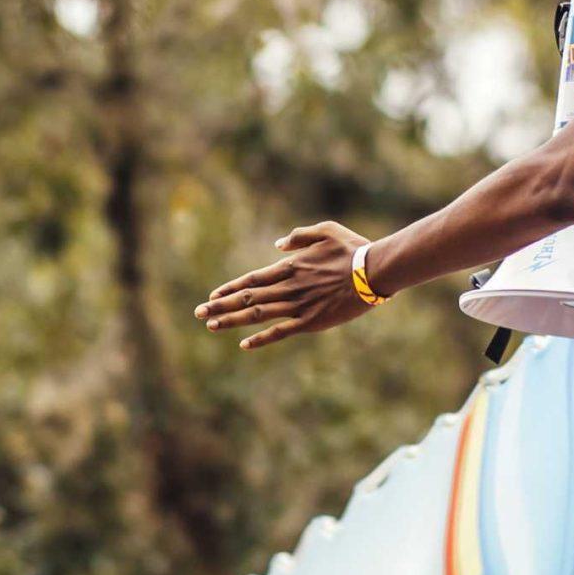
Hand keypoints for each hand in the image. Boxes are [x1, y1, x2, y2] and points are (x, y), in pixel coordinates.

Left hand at [197, 221, 371, 351]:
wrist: (375, 272)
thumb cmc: (353, 248)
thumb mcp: (326, 230)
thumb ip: (299, 237)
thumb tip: (278, 246)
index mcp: (291, 267)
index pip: (252, 280)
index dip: (230, 288)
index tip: (212, 296)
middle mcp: (289, 287)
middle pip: (247, 298)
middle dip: (220, 306)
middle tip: (199, 313)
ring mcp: (298, 306)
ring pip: (258, 315)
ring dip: (232, 321)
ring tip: (211, 326)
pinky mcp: (311, 322)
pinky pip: (280, 332)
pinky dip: (261, 338)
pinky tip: (244, 344)